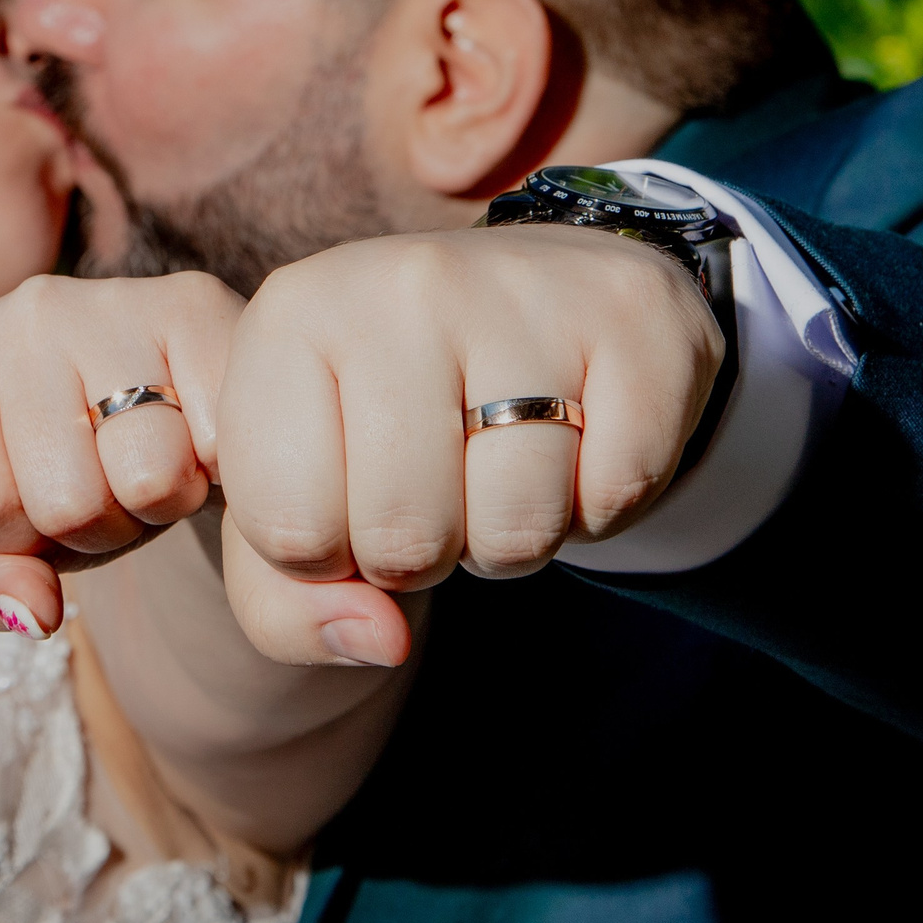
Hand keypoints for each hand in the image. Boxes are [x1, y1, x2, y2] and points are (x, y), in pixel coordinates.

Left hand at [0, 271, 245, 636]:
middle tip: (116, 479)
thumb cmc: (81, 460)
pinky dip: (219, 466)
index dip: (23, 535)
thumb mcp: (20, 529)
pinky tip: (202, 431)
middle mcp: (25, 311)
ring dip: (165, 498)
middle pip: (64, 500)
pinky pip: (217, 446)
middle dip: (104, 521)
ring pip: (148, 476)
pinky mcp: (197, 304)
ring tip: (160, 454)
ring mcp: (112, 299)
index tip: (44, 499)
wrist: (175, 386)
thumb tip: (33, 613)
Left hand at [217, 223, 722, 665]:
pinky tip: (572, 444)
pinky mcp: (633, 308)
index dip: (324, 556)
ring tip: (498, 466)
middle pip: (406, 537)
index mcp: (292, 316)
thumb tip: (384, 641)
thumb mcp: (294, 503)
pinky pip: (619, 492)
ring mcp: (521, 286)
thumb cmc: (379, 422)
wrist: (515, 300)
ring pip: (519, 526)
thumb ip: (288, 607)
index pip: (289, 528)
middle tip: (435, 489)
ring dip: (512, 539)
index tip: (342, 499)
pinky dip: (600, 508)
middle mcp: (400, 280)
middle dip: (423, 556)